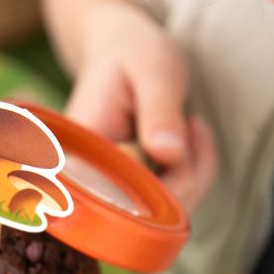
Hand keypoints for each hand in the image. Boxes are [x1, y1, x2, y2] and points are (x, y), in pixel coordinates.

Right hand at [40, 0, 217, 212]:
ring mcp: (107, 196)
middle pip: (146, 218)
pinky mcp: (128, 198)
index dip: (166, 185)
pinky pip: (171, 207)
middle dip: (187, 174)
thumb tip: (168, 154)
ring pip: (164, 219)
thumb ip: (160, 110)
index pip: (121, 201)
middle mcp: (86, 185)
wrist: (120, 54)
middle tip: (192, 122)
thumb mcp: (152, 70)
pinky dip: (194, 176)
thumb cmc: (133, 55)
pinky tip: (189, 140)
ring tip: (189, 125)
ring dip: (194, 174)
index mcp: (79, 155)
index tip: (187, 130)